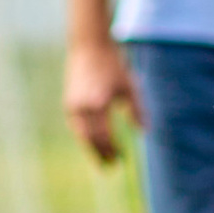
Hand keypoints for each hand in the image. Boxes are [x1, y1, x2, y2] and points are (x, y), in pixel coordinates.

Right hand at [65, 36, 141, 163]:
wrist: (89, 45)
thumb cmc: (113, 64)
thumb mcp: (130, 86)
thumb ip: (137, 109)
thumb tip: (144, 132)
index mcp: (98, 103)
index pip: (105, 135)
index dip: (113, 149)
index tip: (122, 159)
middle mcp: (82, 106)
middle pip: (91, 139)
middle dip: (101, 154)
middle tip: (111, 167)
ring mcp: (73, 104)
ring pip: (81, 134)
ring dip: (91, 148)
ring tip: (102, 160)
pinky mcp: (69, 102)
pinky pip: (77, 125)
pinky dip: (85, 136)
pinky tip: (93, 143)